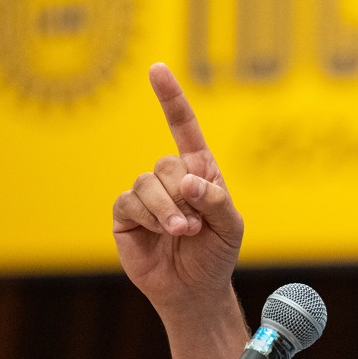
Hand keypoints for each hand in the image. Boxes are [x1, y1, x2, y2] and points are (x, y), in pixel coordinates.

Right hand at [112, 63, 243, 313]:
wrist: (194, 289)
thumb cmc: (216, 253)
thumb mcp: (231, 226)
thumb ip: (216, 200)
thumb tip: (188, 181)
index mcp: (199, 170)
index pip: (182, 126)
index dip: (170, 98)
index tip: (157, 69)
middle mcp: (170, 177)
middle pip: (167, 164)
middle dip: (183, 196)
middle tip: (195, 226)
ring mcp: (146, 195)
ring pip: (147, 183)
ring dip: (167, 210)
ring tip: (181, 233)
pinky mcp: (126, 215)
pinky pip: (129, 202)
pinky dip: (148, 217)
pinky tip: (159, 233)